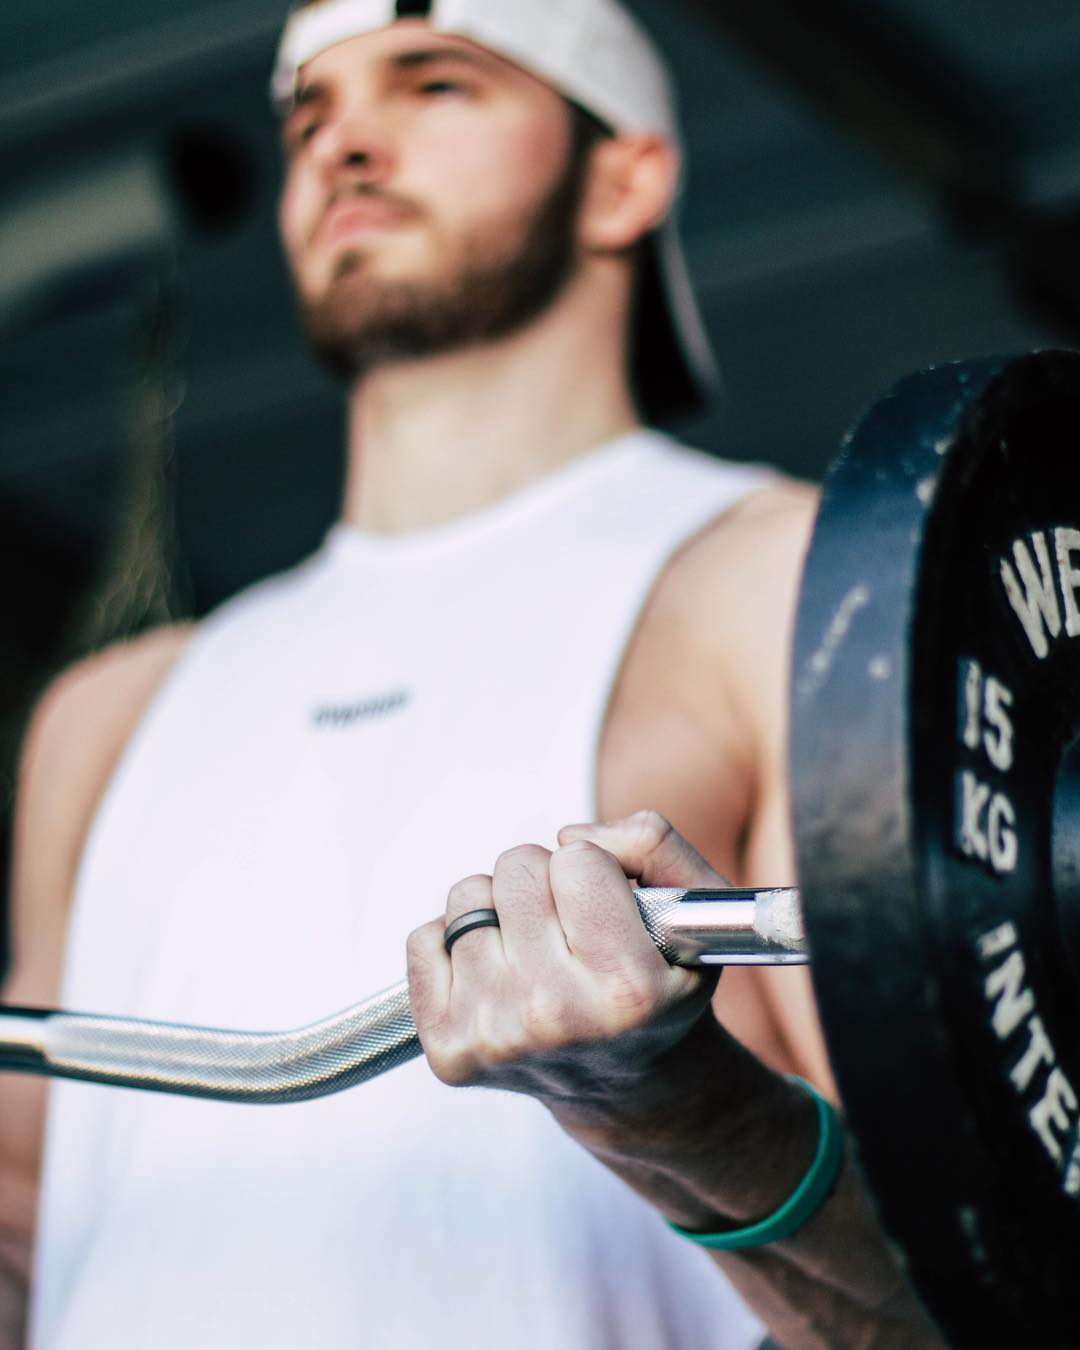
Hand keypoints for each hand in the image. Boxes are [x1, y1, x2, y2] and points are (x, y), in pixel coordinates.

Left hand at [406, 812, 727, 1121]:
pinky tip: (496, 973)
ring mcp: (495, 1035)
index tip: (606, 908)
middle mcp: (556, 1016)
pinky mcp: (448, 1048)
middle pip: (516, 867)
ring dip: (499, 911)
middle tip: (567, 928)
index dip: (595, 871)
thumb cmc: (657, 984)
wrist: (628, 1086)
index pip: (577, 859)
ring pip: (467, 896)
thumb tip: (566, 835)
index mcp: (627, 988)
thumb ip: (654, 842)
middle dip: (543, 883)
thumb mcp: (695, 908)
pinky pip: (422, 939)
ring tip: (534, 951)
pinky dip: (453, 944)